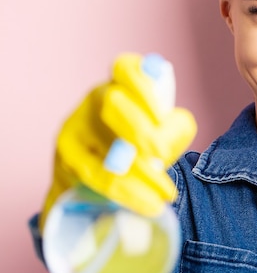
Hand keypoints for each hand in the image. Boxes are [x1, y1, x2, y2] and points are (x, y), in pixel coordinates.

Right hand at [40, 53, 196, 230]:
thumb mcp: (169, 131)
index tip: (161, 116)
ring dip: (138, 175)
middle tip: (161, 154)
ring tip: (166, 193)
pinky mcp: (66, 160)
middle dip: (139, 130)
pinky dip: (126, 193)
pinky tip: (149, 204)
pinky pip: (96, 178)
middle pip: (112, 103)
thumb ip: (174, 131)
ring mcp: (76, 128)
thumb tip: (162, 150)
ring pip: (103, 147)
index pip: (126, 68)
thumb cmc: (145, 143)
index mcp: (124, 83)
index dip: (143, 87)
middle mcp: (96, 99)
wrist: (107, 173)